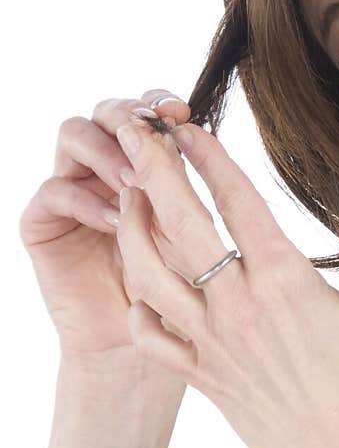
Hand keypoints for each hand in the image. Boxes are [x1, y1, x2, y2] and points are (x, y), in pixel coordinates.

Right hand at [18, 89, 191, 371]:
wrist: (142, 344)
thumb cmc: (177, 287)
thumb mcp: (186, 227)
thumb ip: (181, 181)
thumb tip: (186, 129)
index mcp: (143, 159)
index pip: (143, 111)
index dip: (157, 103)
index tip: (182, 111)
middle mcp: (103, 167)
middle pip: (104, 112)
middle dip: (128, 116)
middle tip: (151, 135)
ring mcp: (72, 189)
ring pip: (74, 135)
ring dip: (108, 152)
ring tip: (138, 182)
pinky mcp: (43, 223)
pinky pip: (54, 190)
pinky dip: (86, 200)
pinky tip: (116, 220)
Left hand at [112, 102, 338, 447]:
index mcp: (284, 285)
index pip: (237, 204)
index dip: (209, 159)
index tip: (189, 129)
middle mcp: (239, 309)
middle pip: (180, 226)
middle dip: (153, 173)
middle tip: (137, 137)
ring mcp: (214, 346)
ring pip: (150, 277)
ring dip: (132, 232)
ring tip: (128, 200)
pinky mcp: (204, 379)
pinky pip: (153, 339)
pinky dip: (139, 309)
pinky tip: (142, 289)